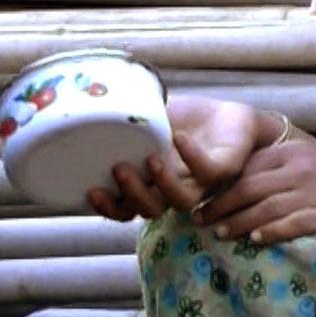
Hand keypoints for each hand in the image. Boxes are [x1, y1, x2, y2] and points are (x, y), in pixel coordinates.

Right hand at [88, 96, 264, 220]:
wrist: (228, 115)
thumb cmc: (184, 121)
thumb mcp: (147, 119)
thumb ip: (123, 121)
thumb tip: (87, 105)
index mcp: (151, 184)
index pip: (125, 209)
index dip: (107, 207)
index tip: (91, 191)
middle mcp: (174, 189)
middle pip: (151, 210)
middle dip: (132, 195)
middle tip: (118, 169)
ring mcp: (200, 183)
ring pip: (182, 202)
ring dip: (163, 185)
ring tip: (152, 159)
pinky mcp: (224, 169)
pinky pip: (209, 172)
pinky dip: (193, 157)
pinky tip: (178, 137)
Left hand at [189, 136, 315, 244]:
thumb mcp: (309, 161)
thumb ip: (277, 169)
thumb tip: (234, 186)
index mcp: (293, 151)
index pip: (247, 168)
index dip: (220, 187)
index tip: (201, 201)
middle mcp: (302, 167)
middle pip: (249, 188)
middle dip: (221, 205)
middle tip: (201, 220)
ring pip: (265, 208)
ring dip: (239, 222)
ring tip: (221, 234)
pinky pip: (291, 224)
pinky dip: (270, 232)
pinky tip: (255, 240)